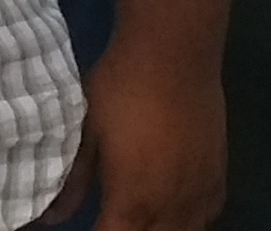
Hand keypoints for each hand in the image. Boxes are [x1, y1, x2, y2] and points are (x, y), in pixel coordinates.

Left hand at [44, 37, 224, 230]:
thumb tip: (50, 216)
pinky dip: (187, 222)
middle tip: (111, 219)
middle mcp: (171, 206)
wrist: (173, 56)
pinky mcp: (219, 178)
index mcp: (133, 199)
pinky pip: (206, 218)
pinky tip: (172, 211)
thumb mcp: (86, 133)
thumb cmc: (121, 90)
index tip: (90, 228)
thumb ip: (74, 181)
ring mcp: (199, 194)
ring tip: (137, 219)